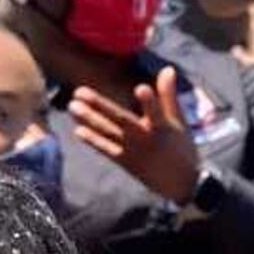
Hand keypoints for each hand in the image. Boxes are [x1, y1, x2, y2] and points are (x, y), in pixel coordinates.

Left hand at [72, 68, 201, 204]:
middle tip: (79, 92)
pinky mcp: (125, 162)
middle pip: (121, 120)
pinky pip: (106, 149)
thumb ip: (168, 95)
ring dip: (90, 120)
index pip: (156, 112)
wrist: (180, 185)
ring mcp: (133, 151)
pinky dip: (93, 140)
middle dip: (100, 106)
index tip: (141, 88)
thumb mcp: (179, 122)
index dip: (150, 101)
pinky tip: (77, 129)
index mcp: (162, 128)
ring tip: (72, 106)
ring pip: (109, 133)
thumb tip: (167, 69)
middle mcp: (145, 139)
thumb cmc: (181, 148)